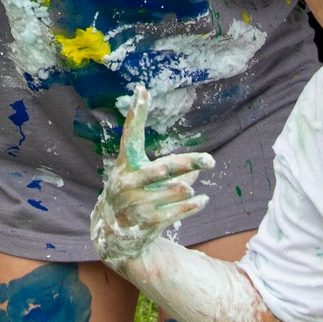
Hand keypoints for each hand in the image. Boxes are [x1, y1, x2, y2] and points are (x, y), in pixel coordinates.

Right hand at [91, 86, 215, 266]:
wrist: (113, 232)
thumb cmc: (132, 192)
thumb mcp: (140, 173)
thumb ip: (167, 165)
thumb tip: (196, 163)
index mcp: (126, 163)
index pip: (130, 133)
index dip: (136, 112)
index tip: (142, 89)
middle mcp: (129, 181)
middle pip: (162, 168)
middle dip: (187, 164)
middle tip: (209, 160)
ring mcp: (137, 203)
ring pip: (173, 191)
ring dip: (185, 189)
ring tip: (189, 187)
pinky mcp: (146, 222)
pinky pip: (175, 212)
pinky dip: (191, 206)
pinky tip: (201, 200)